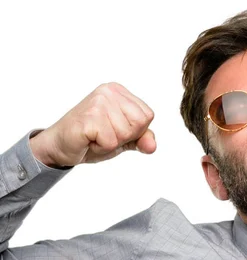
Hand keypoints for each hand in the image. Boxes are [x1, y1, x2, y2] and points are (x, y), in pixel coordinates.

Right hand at [30, 82, 155, 167]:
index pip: (147, 116)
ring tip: (94, 136)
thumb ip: (141, 139)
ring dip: (110, 143)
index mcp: (119, 91)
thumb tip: (152, 145)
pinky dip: (101, 147)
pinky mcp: (89, 116)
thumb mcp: (123, 139)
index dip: (134, 131)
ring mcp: (98, 102)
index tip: (113, 129)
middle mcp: (109, 91)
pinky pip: (111, 142)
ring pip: (125, 134)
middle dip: (123, 137)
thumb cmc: (91, 139)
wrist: (59, 146)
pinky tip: (88, 139)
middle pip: (139, 124)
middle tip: (103, 134)